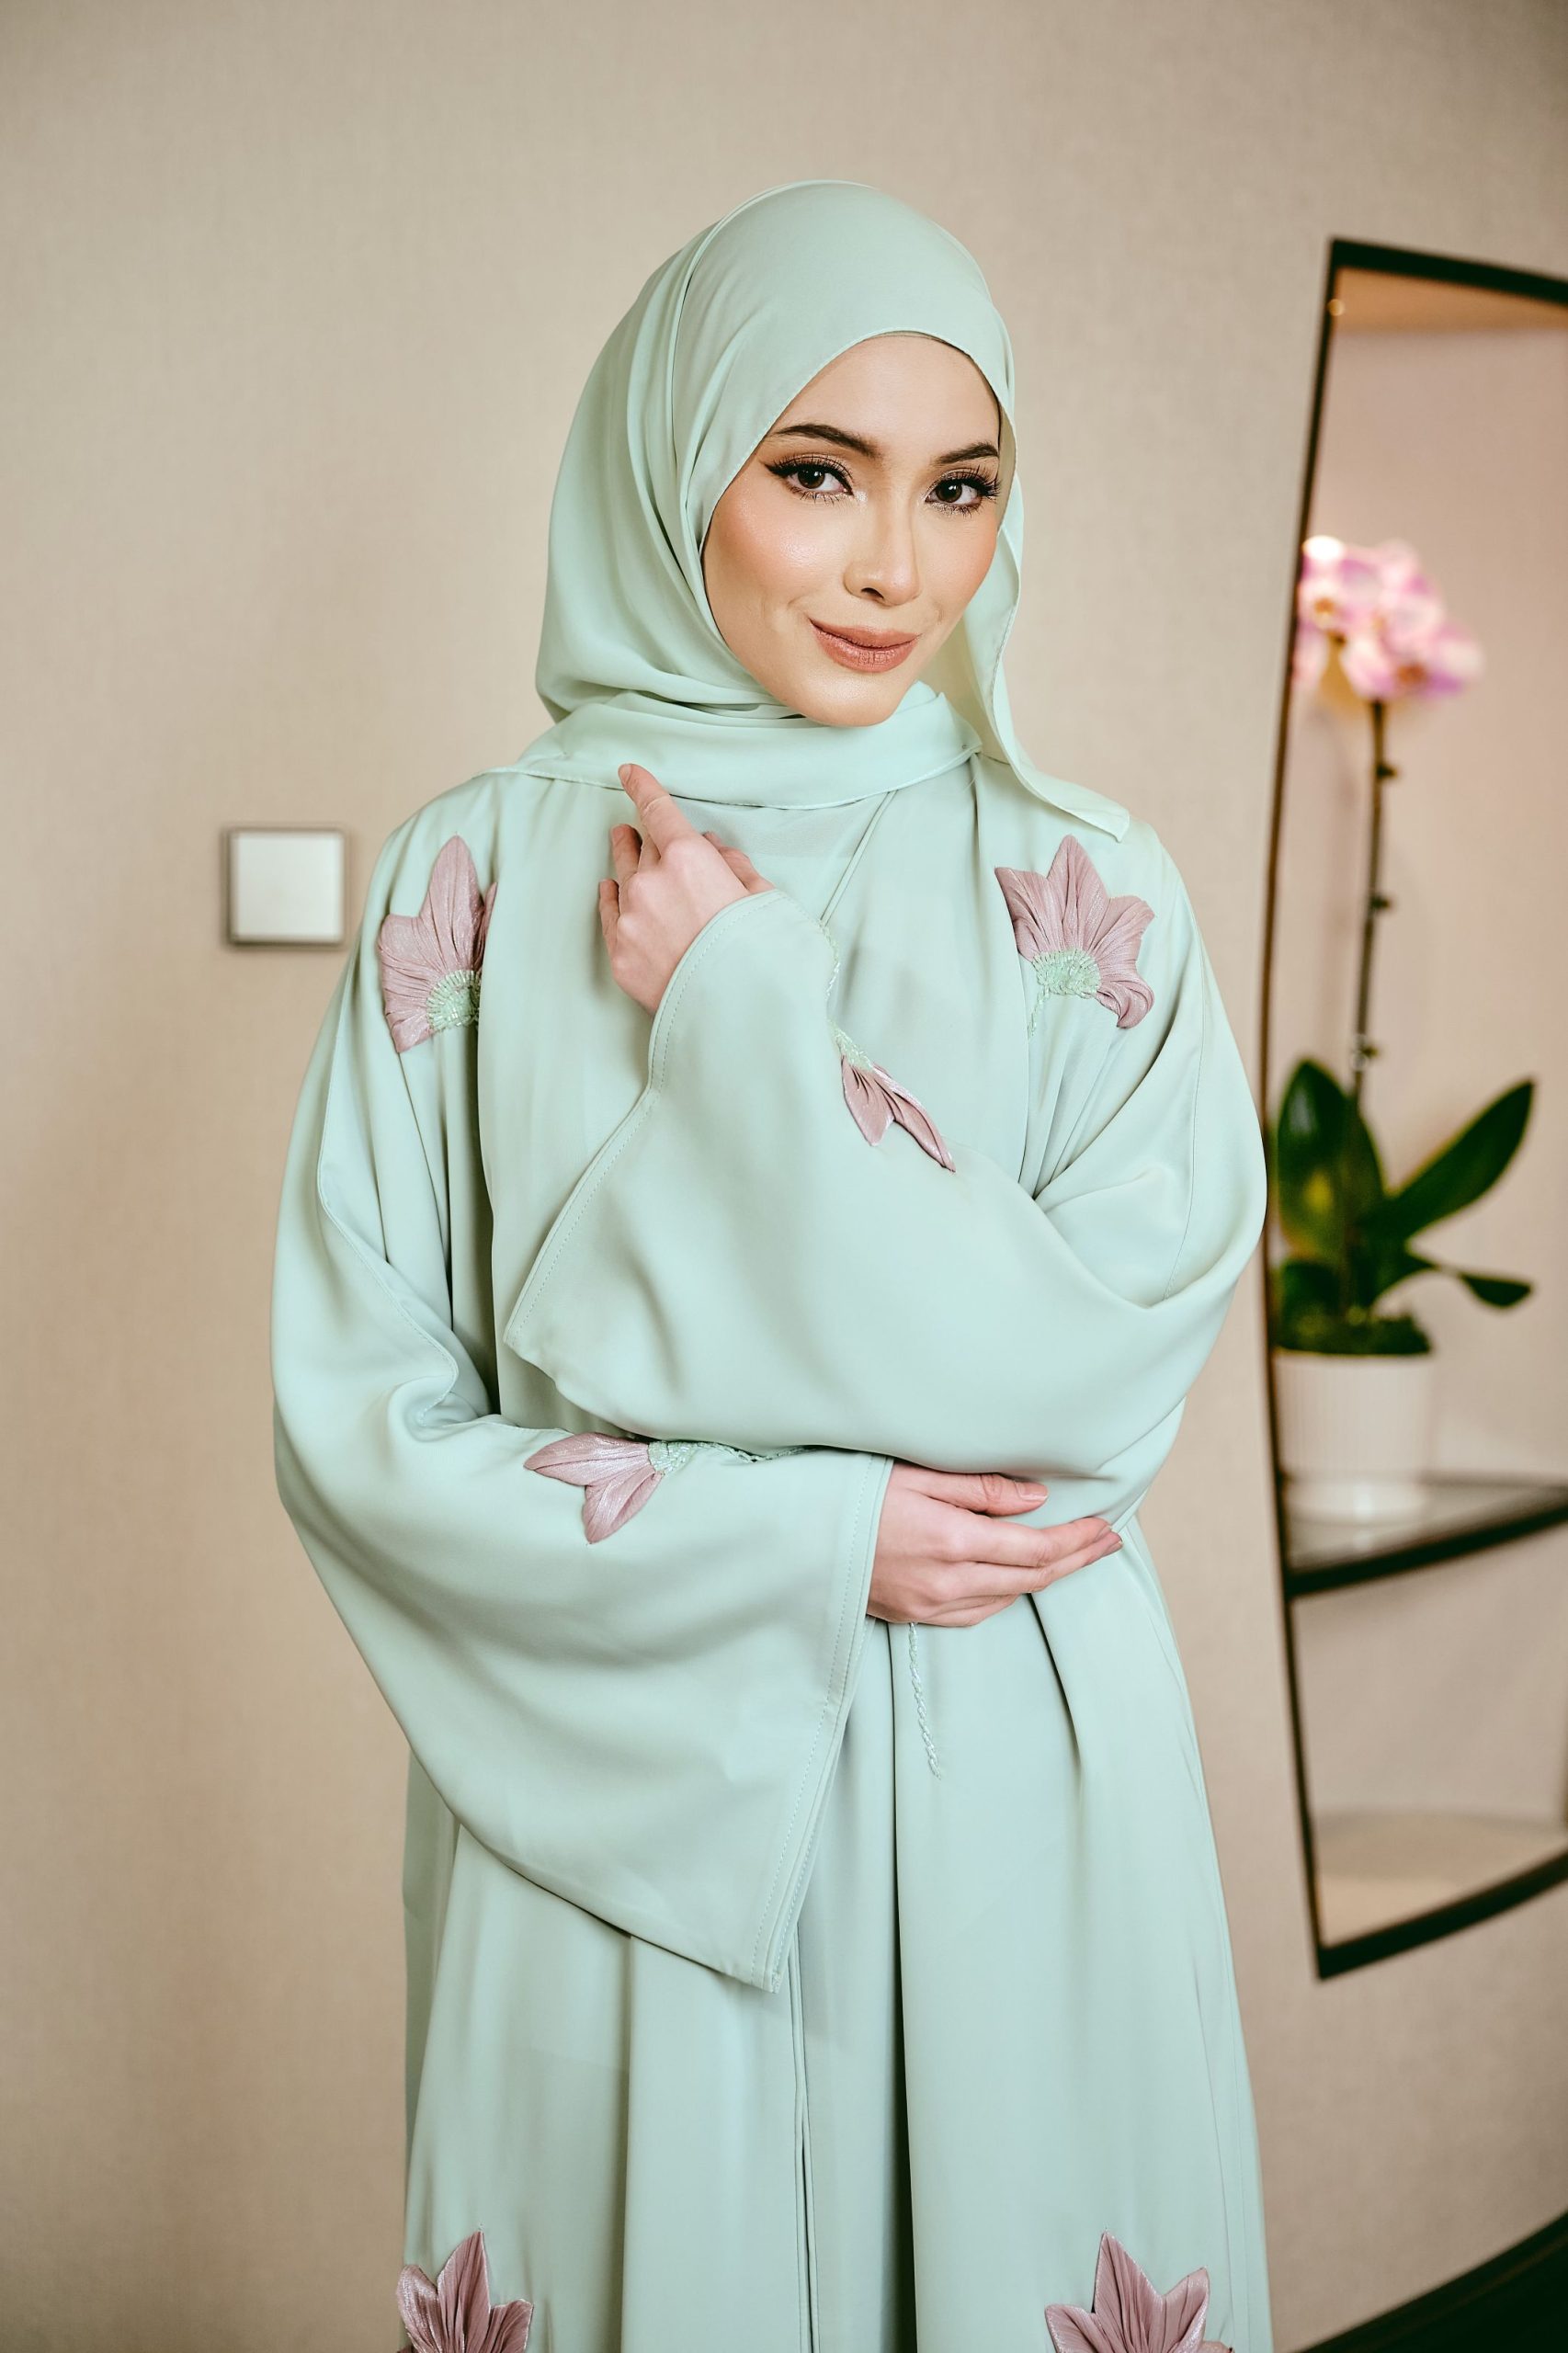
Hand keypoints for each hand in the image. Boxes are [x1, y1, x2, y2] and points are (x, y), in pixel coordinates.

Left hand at [600, 762, 774, 1014]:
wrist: (737, 1018)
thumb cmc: (761, 956)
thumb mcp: (764, 899)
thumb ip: (735, 868)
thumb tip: (715, 850)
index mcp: (689, 858)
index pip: (656, 809)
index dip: (640, 785)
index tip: (627, 771)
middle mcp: (650, 881)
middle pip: (639, 843)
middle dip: (639, 832)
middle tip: (634, 827)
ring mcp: (629, 918)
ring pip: (620, 874)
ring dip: (624, 858)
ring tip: (623, 847)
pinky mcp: (619, 954)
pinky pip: (607, 912)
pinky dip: (610, 896)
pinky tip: (610, 889)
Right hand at [868, 1462, 1121, 1627]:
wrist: (794, 1541)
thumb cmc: (850, 1495)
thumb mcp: (916, 1476)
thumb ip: (981, 1489)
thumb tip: (1037, 1500)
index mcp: (953, 1543)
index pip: (1036, 1548)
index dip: (1077, 1540)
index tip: (1106, 1527)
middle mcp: (948, 1583)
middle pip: (1032, 1577)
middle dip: (1076, 1559)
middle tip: (1109, 1542)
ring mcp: (931, 1605)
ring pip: (1008, 1597)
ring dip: (1046, 1577)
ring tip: (1074, 1555)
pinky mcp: (915, 1616)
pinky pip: (978, 1611)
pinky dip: (1008, 1593)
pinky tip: (1017, 1577)